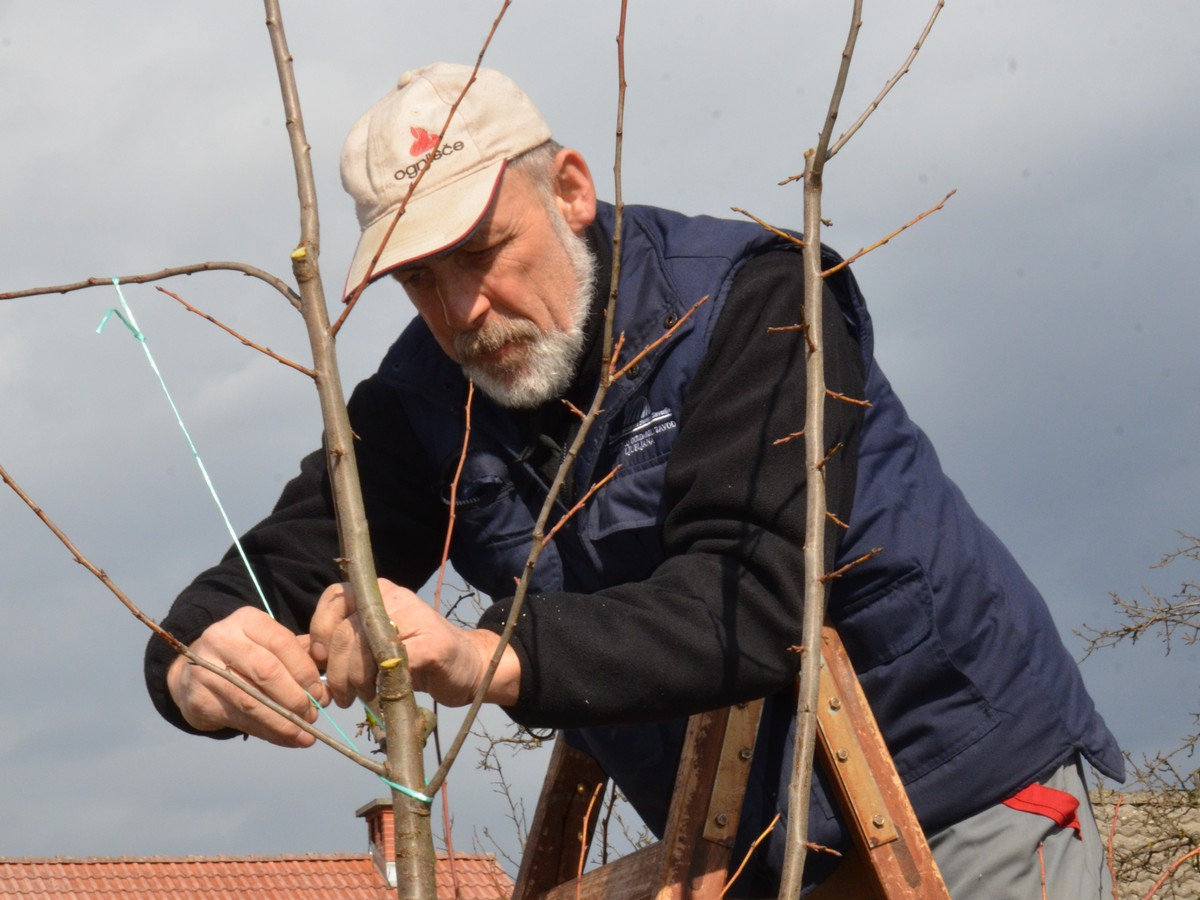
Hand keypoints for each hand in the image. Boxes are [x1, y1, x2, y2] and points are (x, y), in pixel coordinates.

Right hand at [166, 606, 329, 747]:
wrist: (192, 674)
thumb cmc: (246, 658)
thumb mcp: (269, 646)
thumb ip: (301, 656)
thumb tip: (328, 682)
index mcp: (247, 620)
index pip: (282, 642)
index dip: (305, 670)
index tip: (321, 693)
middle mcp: (222, 639)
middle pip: (266, 671)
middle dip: (295, 697)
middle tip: (313, 715)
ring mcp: (205, 669)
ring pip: (252, 700)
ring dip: (283, 722)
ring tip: (305, 734)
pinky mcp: (198, 698)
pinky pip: (240, 720)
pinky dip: (268, 733)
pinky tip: (287, 738)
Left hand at [309, 578, 519, 708]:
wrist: (466, 667)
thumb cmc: (414, 657)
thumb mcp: (371, 646)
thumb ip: (338, 645)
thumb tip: (297, 649)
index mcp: (377, 593)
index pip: (334, 598)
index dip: (320, 629)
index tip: (319, 659)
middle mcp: (394, 597)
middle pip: (345, 630)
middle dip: (335, 670)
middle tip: (339, 695)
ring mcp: (415, 617)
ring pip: (364, 647)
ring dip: (356, 681)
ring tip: (360, 697)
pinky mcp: (433, 643)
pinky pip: (393, 663)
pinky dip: (383, 684)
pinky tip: (385, 695)